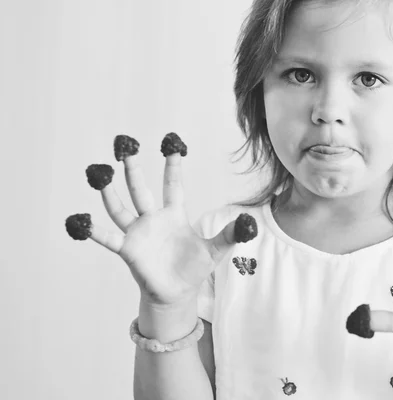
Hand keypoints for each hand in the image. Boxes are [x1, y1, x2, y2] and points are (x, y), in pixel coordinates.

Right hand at [66, 134, 255, 306]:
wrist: (178, 294)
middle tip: (124, 145)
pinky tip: (80, 220)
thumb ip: (229, 234)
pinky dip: (93, 230)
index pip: (173, 185)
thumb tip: (248, 222)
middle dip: (133, 168)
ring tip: (100, 173)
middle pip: (141, 189)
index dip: (172, 166)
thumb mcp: (215, 250)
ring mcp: (138, 233)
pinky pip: (108, 237)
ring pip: (120, 208)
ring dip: (110, 191)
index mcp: (174, 215)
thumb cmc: (194, 269)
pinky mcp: (128, 249)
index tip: (172, 145)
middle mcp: (153, 219)